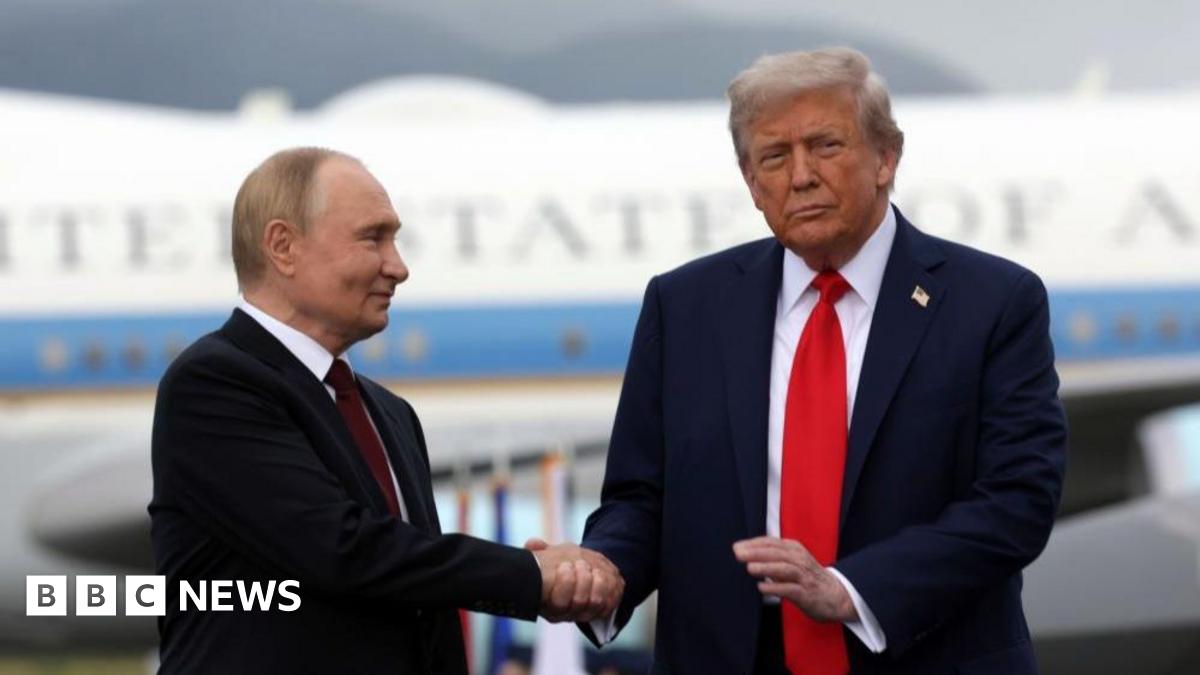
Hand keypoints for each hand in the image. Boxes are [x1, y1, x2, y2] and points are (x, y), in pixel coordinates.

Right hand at [526, 537, 623, 622]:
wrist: (579, 571)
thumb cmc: (558, 565)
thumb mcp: (547, 556)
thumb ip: (540, 550)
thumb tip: (532, 544)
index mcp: (550, 603)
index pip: (558, 602)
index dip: (565, 582)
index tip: (565, 564)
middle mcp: (567, 613)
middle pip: (579, 601)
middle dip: (582, 578)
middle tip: (581, 562)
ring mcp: (585, 613)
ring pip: (595, 602)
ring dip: (598, 582)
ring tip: (594, 569)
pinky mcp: (601, 610)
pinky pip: (610, 604)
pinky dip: (610, 589)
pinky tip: (605, 576)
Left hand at [733, 536, 856, 622]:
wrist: (837, 595)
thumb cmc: (808, 578)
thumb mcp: (792, 562)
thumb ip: (772, 558)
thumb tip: (745, 555)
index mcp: (794, 550)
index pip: (771, 543)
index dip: (754, 544)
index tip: (736, 546)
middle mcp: (800, 560)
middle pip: (776, 553)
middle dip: (756, 552)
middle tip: (738, 554)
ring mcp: (804, 576)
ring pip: (784, 568)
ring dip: (766, 567)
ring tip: (749, 568)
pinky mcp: (807, 593)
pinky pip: (790, 589)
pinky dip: (776, 588)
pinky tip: (762, 587)